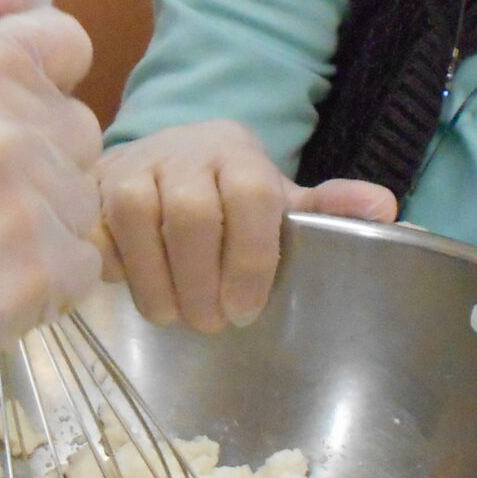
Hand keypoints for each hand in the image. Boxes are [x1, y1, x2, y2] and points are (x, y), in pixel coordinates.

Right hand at [0, 0, 104, 459]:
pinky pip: (80, 260)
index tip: (9, 101)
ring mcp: (31, 208)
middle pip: (78, 126)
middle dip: (39, 147)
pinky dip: (46, 271)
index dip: (40, 73)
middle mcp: (13, 131)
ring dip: (43, 210)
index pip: (69, 44)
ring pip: (80, 195)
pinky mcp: (42, 276)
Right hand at [98, 120, 398, 333]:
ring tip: (173, 316)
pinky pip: (91, 227)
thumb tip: (387, 209)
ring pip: (134, 217)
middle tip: (210, 324)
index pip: (253, 197)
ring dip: (154, 280)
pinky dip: (110, 265)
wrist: (162, 153)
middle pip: (191, 213)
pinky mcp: (89, 185)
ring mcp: (129, 165)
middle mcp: (182, 153)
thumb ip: (327, 207)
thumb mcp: (277, 196)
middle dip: (201, 280)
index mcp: (238, 154)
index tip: (247, 310)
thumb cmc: (227, 190)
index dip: (252, 258)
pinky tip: (129, 287)